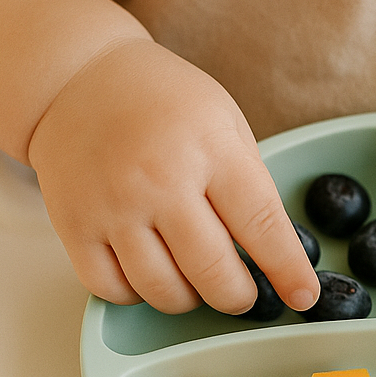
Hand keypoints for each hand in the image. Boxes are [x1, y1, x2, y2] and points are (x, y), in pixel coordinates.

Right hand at [27, 38, 318, 314]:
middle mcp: (160, 180)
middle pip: (213, 273)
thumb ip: (249, 184)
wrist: (76, 77)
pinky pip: (112, 289)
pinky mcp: (73, 225)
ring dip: (190, 299)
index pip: (262, 226)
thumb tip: (274, 253)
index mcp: (210, 148)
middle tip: (242, 291)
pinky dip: (138, 294)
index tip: (302, 295)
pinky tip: (149, 272)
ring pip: (163, 291)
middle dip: (239, 296)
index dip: (287, 271)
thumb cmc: (161, 101)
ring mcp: (113, 206)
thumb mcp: (223, 122)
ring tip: (194, 279)